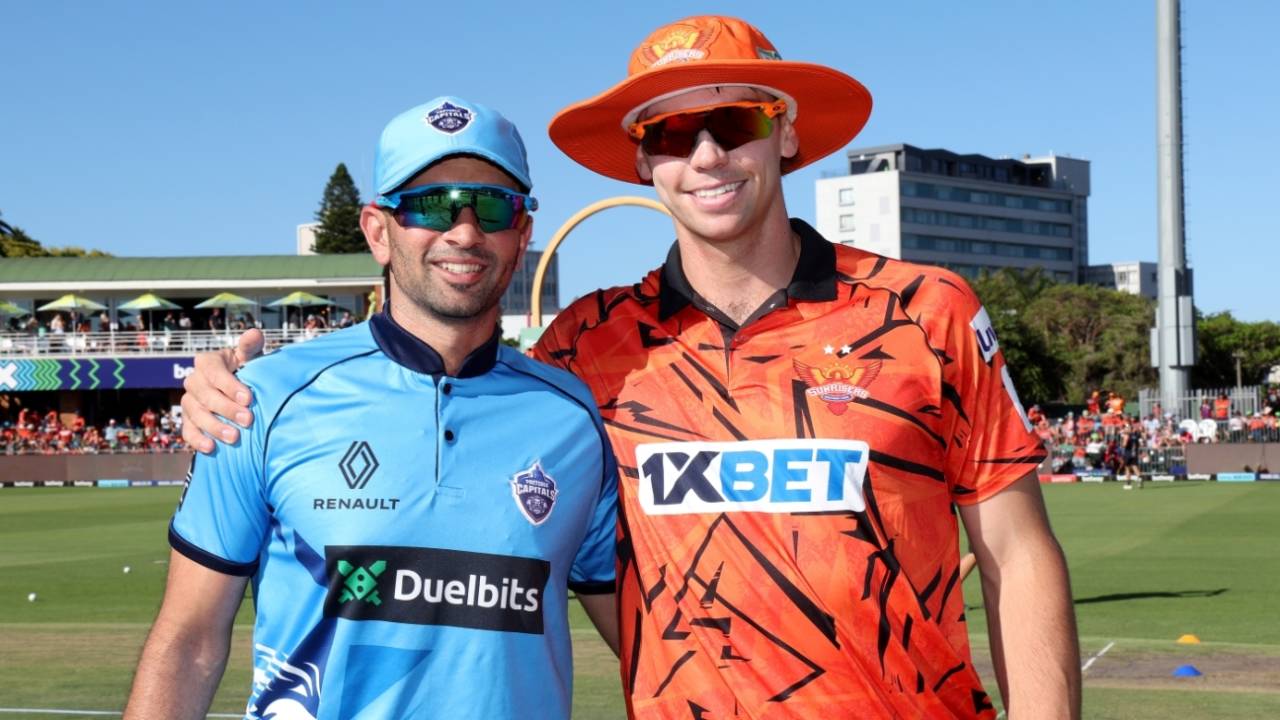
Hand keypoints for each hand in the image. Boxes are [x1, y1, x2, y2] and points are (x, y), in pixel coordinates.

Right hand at [181, 329, 264, 452]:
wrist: (242, 394)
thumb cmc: (247, 372)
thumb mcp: (251, 357)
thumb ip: (251, 346)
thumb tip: (254, 333)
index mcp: (208, 362)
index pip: (212, 371)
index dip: (229, 384)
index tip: (249, 398)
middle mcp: (194, 381)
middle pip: (204, 395)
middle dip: (226, 408)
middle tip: (248, 420)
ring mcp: (189, 402)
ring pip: (195, 414)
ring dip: (214, 426)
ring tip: (234, 437)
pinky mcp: (189, 421)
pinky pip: (188, 431)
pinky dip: (197, 440)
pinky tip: (211, 448)